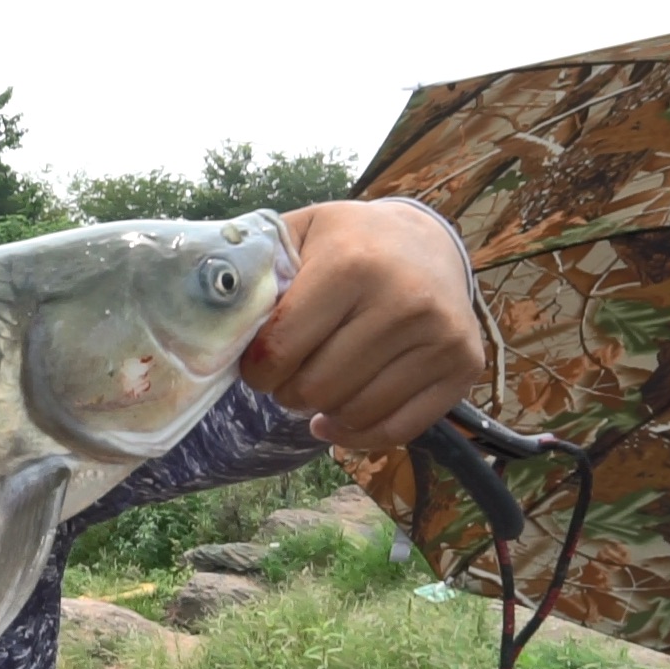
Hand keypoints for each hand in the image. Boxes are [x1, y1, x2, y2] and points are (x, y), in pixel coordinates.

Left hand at [243, 200, 484, 448]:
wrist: (428, 241)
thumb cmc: (348, 243)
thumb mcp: (298, 234)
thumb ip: (254, 270)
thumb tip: (206, 314)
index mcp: (352, 267)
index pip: (279, 352)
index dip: (255, 370)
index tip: (256, 364)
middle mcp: (404, 302)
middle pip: (315, 388)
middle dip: (286, 391)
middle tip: (286, 375)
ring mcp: (440, 337)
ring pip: (353, 413)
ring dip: (321, 410)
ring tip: (314, 386)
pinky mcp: (463, 366)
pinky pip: (396, 431)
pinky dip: (356, 435)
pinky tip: (335, 417)